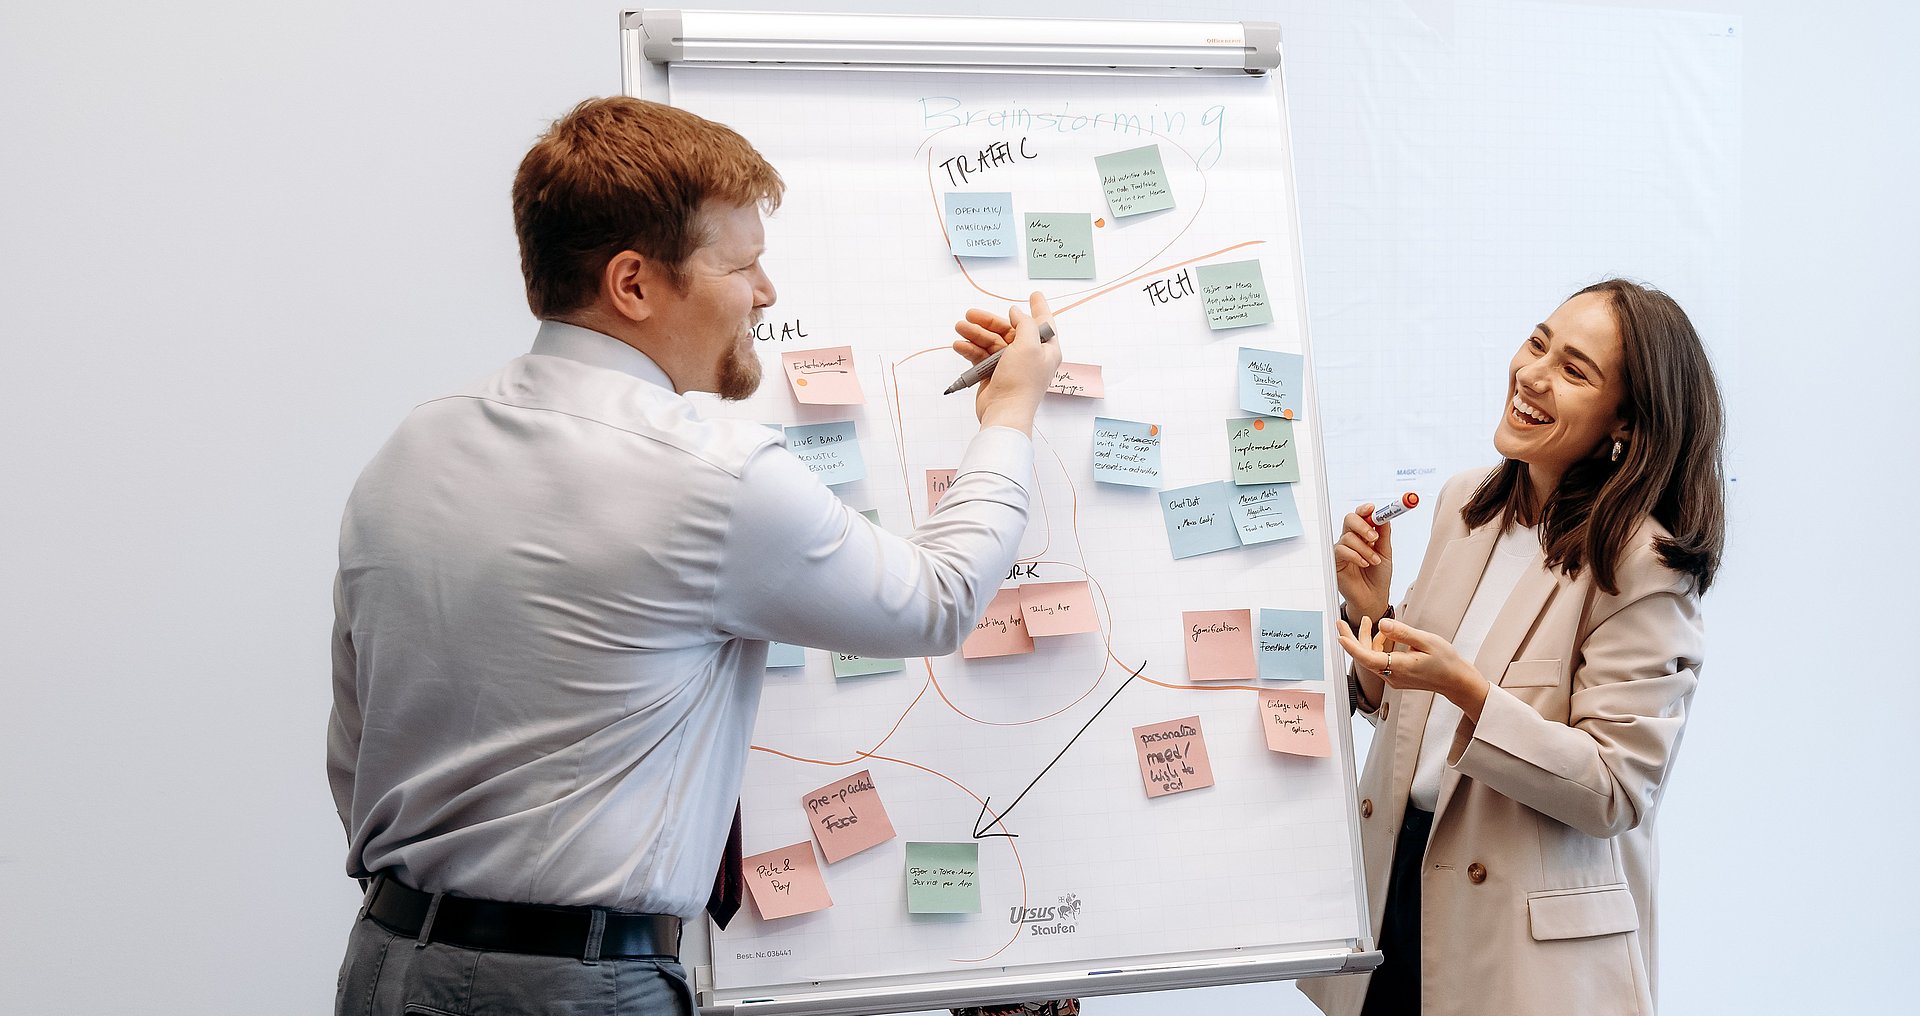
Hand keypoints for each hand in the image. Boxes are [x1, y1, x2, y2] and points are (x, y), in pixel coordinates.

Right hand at [952, 291, 1061, 433]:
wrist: (1004, 411)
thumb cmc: (1022, 382)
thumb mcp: (1029, 345)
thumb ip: (1024, 324)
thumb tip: (1016, 313)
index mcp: (1045, 348)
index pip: (1043, 322)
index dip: (1039, 307)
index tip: (1035, 294)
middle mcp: (1029, 355)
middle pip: (1009, 330)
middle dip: (989, 321)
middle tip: (970, 313)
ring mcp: (1010, 364)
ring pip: (991, 342)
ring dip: (975, 334)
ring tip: (960, 328)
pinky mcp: (994, 373)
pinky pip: (981, 355)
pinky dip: (970, 349)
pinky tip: (959, 345)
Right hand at [1332, 504, 1392, 625]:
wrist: (1373, 597)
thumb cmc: (1378, 576)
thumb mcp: (1386, 552)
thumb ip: (1384, 535)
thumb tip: (1385, 517)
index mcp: (1364, 535)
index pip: (1361, 516)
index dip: (1365, 509)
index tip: (1373, 508)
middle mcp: (1352, 539)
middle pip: (1350, 519)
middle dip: (1362, 525)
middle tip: (1374, 537)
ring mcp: (1343, 549)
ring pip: (1348, 537)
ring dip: (1364, 549)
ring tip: (1374, 561)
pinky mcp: (1336, 560)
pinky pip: (1342, 550)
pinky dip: (1356, 556)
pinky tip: (1364, 564)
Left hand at [1335, 616, 1489, 720]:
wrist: (1456, 681)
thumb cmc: (1445, 661)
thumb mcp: (1426, 641)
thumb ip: (1402, 632)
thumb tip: (1382, 624)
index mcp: (1400, 667)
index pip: (1368, 658)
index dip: (1352, 646)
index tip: (1340, 635)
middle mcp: (1392, 676)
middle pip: (1364, 657)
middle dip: (1351, 638)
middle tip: (1340, 621)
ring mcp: (1393, 679)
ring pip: (1371, 659)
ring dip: (1366, 641)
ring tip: (1367, 621)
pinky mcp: (1395, 677)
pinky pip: (1379, 662)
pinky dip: (1377, 647)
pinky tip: (1383, 634)